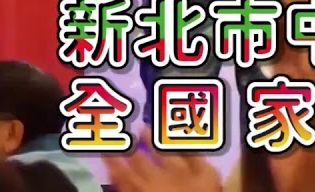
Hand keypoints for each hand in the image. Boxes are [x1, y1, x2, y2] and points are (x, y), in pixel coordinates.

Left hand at [103, 129, 221, 191]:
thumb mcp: (208, 175)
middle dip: (128, 148)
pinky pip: (122, 190)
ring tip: (107, 152)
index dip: (148, 138)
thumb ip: (195, 156)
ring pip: (124, 175)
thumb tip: (181, 139)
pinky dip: (115, 180)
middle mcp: (154, 179)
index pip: (158, 150)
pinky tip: (110, 173)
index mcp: (174, 170)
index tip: (140, 128)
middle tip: (120, 137)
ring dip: (114, 162)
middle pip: (137, 161)